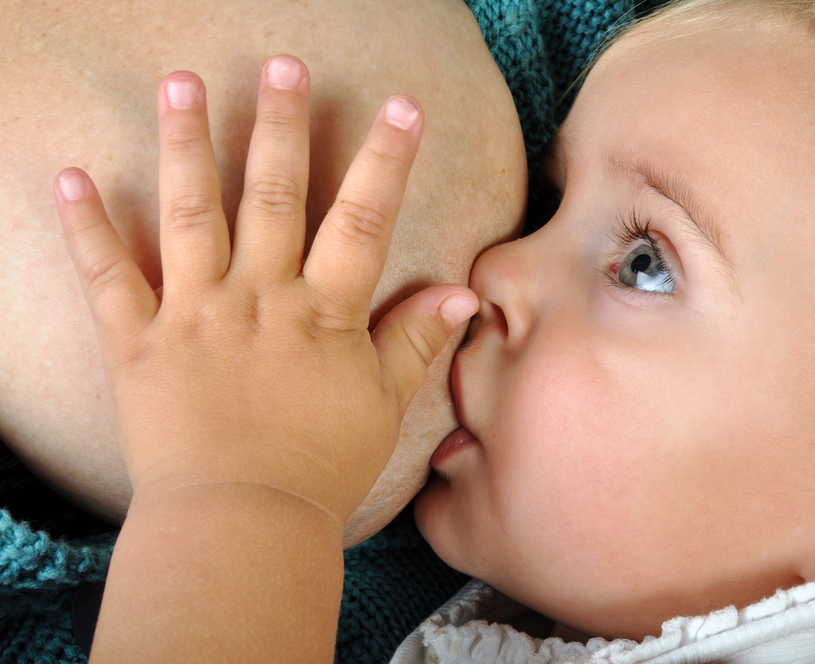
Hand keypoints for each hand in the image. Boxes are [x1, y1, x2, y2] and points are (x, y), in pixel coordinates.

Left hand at [53, 55, 478, 527]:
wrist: (242, 524)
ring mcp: (194, 314)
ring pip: (190, 214)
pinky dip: (86, 227)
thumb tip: (464, 294)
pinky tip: (69, 176)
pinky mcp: (138, 343)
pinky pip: (108, 277)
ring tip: (180, 83)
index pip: (363, 220)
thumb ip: (418, 343)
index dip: (386, 160)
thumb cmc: (319, 468)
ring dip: (185, 145)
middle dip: (279, 124)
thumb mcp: (383, 405)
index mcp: (322, 312)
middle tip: (280, 62)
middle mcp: (259, 298)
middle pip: (272, 195)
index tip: (401, 107)